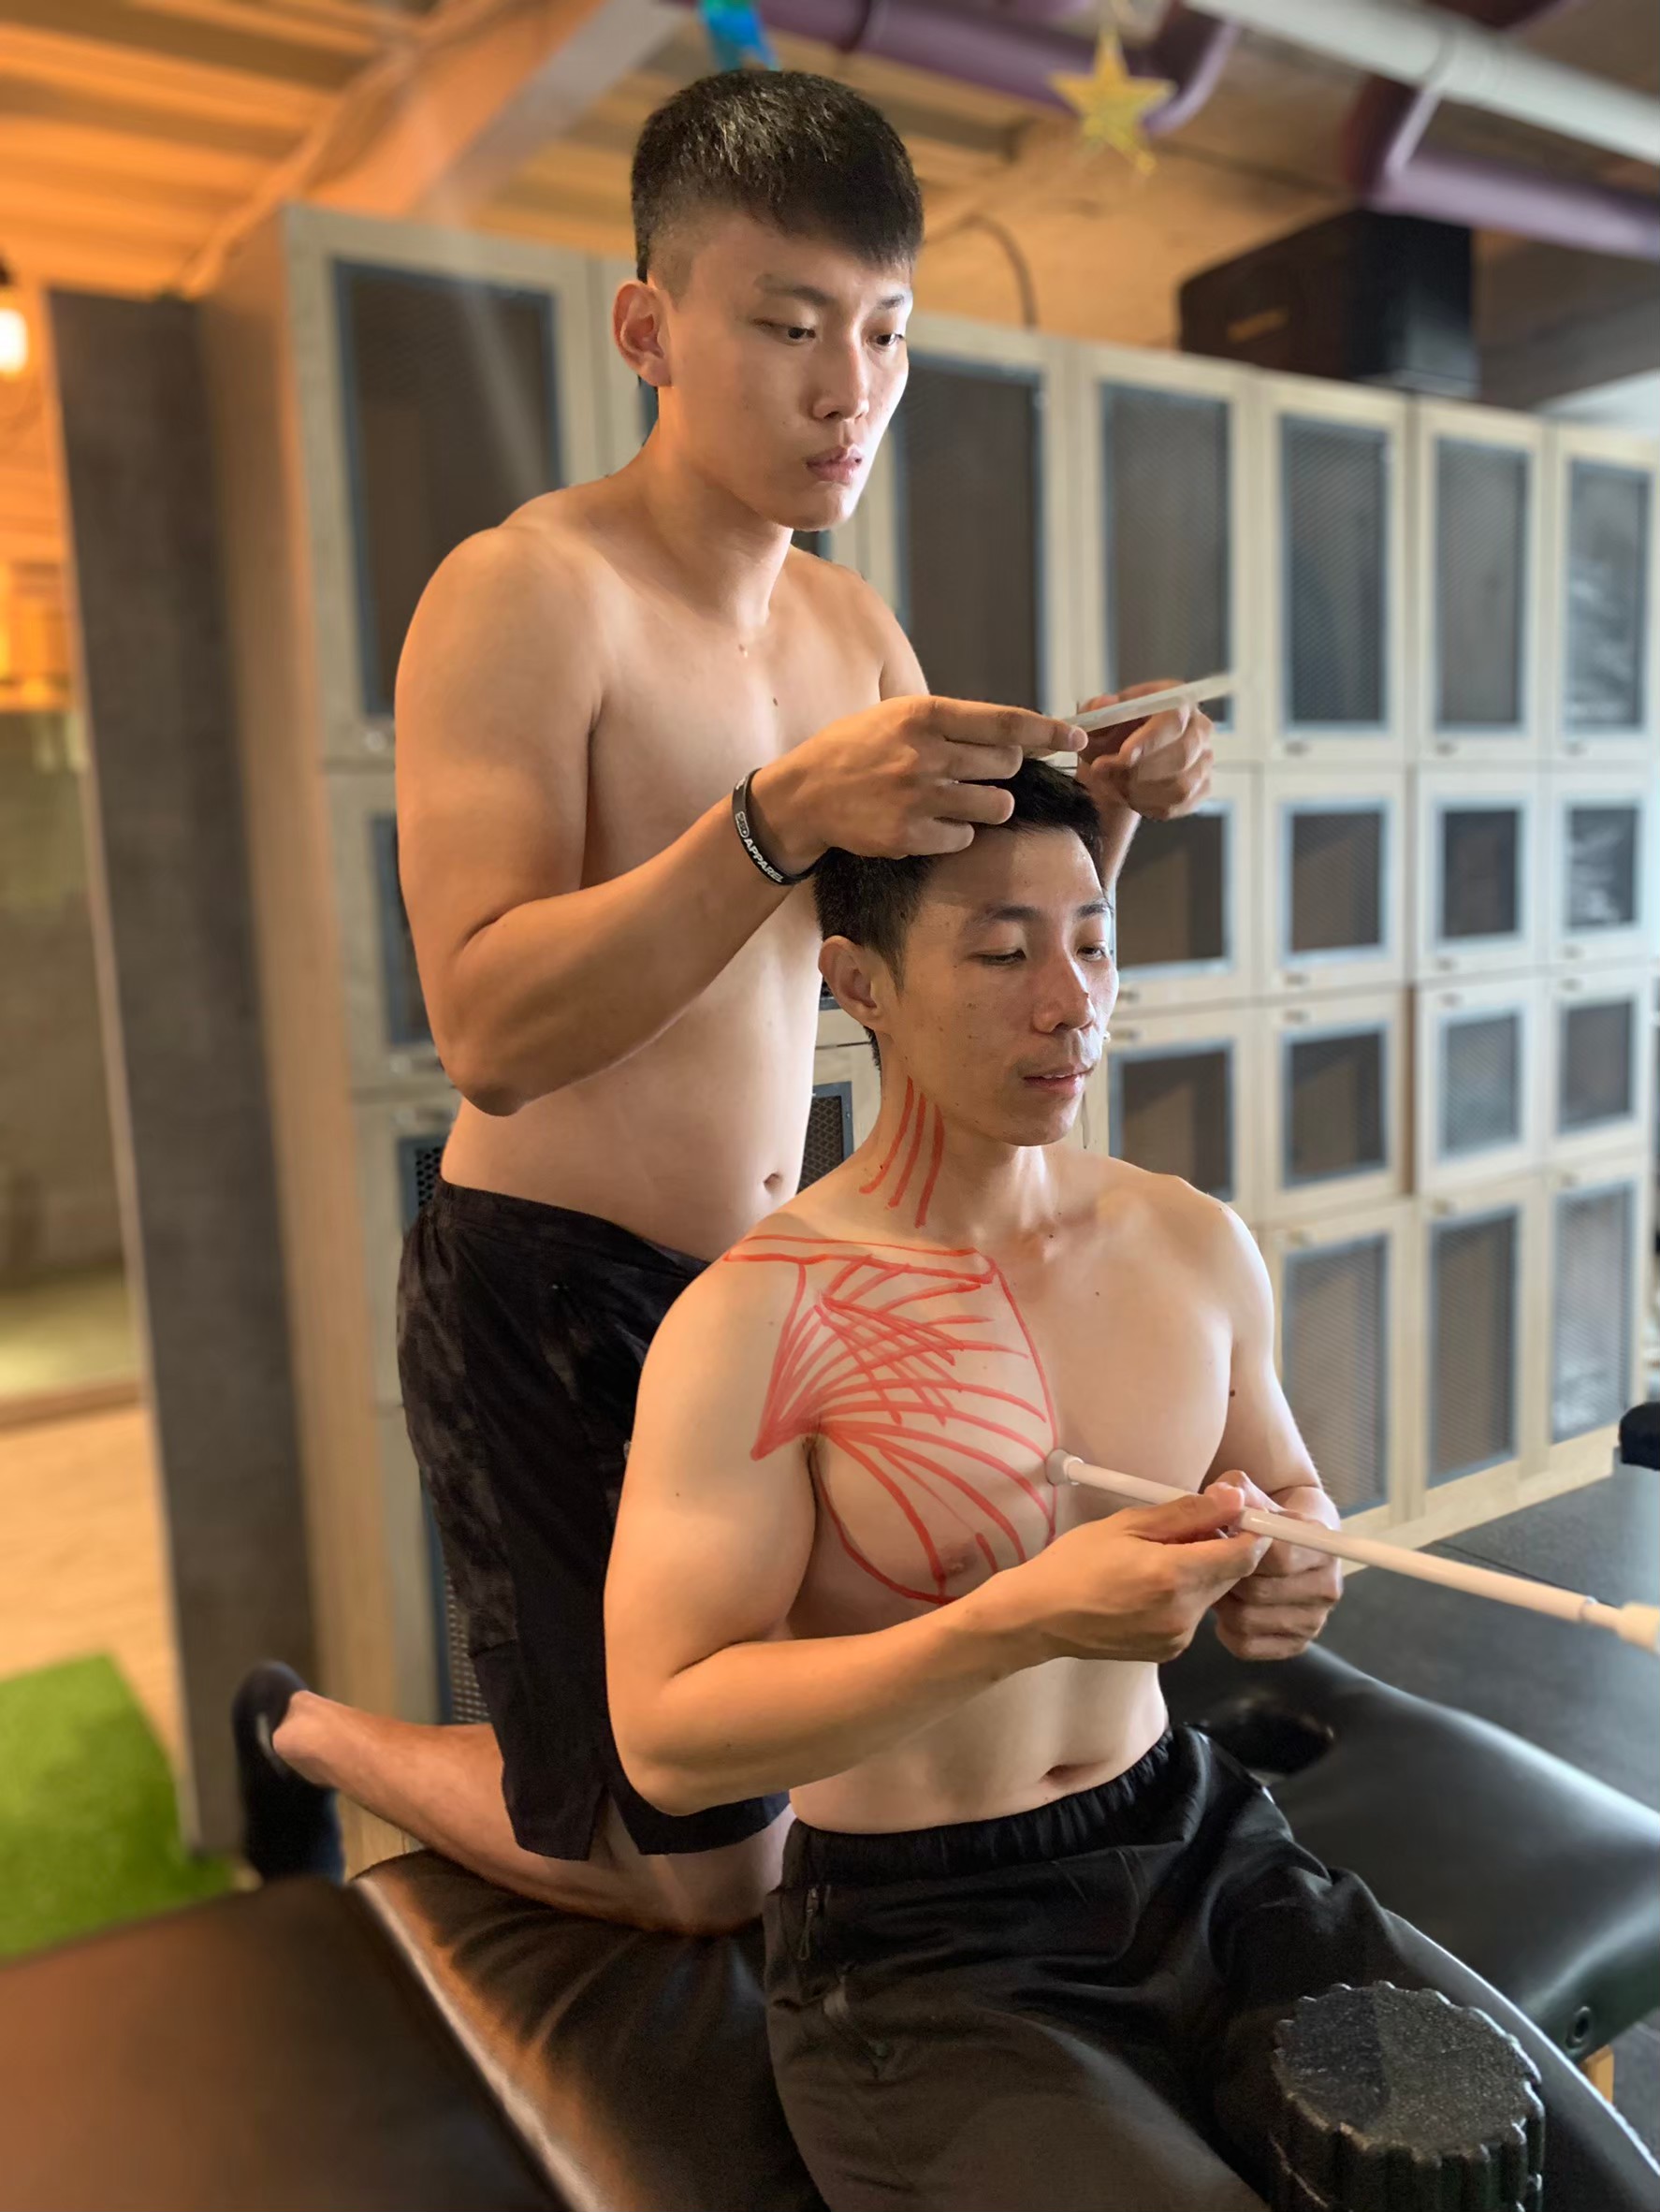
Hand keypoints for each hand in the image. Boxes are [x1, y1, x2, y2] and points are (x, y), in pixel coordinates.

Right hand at [748, 696, 1085, 873]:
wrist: (805, 794)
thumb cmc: (859, 749)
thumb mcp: (898, 716)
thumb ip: (951, 723)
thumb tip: (1014, 734)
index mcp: (925, 716)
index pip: (1004, 723)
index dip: (1047, 732)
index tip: (1075, 739)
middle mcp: (925, 754)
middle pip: (1006, 767)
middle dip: (1003, 771)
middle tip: (976, 773)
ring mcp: (918, 798)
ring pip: (994, 807)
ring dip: (986, 806)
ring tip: (954, 800)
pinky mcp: (910, 836)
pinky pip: (964, 839)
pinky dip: (955, 834)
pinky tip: (926, 822)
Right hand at [989, 1487, 1267, 1665]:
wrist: (1039, 1617)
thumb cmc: (1075, 1563)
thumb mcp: (1126, 1525)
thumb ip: (1187, 1513)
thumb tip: (1234, 1499)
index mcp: (1175, 1576)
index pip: (1246, 1556)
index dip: (1248, 1532)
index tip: (1233, 1515)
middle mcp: (1185, 1614)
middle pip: (1231, 1576)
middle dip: (1219, 1549)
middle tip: (1180, 1531)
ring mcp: (1178, 1639)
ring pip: (1211, 1596)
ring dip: (1199, 1573)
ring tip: (1155, 1560)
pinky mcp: (1168, 1652)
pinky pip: (1192, 1616)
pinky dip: (1183, 1596)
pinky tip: (1146, 1587)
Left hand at [1074, 679, 1213, 822]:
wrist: (1116, 763)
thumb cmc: (1109, 734)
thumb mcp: (1095, 717)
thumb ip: (1096, 709)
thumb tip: (1105, 704)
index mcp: (1175, 699)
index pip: (1175, 718)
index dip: (1150, 741)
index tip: (1122, 758)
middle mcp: (1198, 727)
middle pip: (1182, 754)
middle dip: (1139, 771)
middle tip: (1105, 774)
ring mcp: (1204, 759)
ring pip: (1180, 785)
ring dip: (1139, 791)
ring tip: (1112, 784)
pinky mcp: (1202, 787)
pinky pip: (1179, 804)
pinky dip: (1148, 805)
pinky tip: (1130, 797)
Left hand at [1202, 1470, 1342, 1660]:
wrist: (1290, 1544)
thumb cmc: (1266, 1518)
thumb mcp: (1253, 1496)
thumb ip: (1237, 1488)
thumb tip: (1222, 1492)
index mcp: (1321, 1548)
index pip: (1277, 1558)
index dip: (1240, 1550)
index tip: (1219, 1539)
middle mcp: (1326, 1589)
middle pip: (1259, 1593)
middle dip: (1226, 1577)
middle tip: (1208, 1564)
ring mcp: (1313, 1621)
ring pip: (1247, 1621)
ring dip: (1222, 1603)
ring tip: (1217, 1582)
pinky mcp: (1295, 1646)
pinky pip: (1246, 1646)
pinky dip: (1226, 1629)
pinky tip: (1227, 1607)